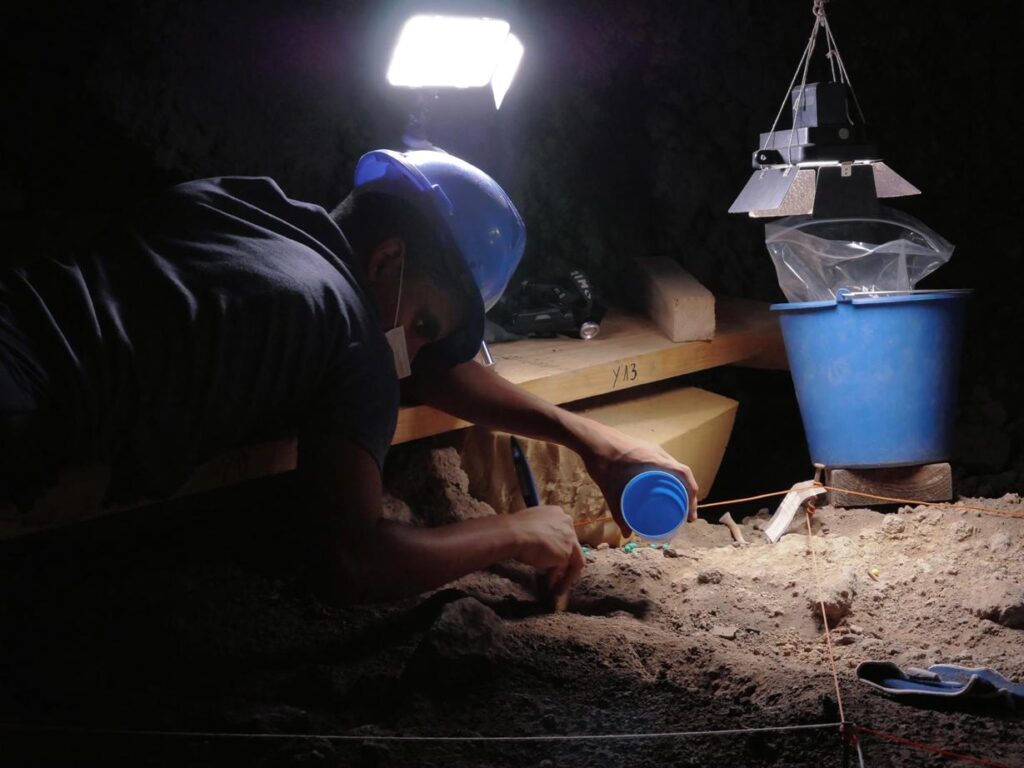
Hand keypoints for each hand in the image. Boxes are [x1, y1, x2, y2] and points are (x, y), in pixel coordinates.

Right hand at [510, 505, 584, 596]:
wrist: (514, 534)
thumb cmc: (515, 529)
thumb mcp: (530, 526)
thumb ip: (539, 533)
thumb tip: (539, 547)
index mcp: (557, 512)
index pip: (563, 532)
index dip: (558, 547)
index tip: (552, 559)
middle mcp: (567, 522)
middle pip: (571, 545)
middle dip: (563, 562)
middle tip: (555, 576)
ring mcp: (569, 538)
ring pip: (574, 558)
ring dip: (565, 575)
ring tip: (555, 587)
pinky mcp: (568, 552)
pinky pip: (570, 569)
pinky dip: (564, 580)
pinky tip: (553, 587)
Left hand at [578, 420, 698, 536]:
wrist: (591, 438)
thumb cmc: (601, 461)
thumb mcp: (610, 489)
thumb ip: (618, 512)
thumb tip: (627, 534)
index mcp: (654, 459)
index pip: (683, 474)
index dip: (692, 495)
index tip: (690, 515)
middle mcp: (658, 453)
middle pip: (682, 473)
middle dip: (688, 494)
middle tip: (686, 515)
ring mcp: (652, 450)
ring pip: (674, 468)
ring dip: (680, 485)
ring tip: (679, 504)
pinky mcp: (645, 450)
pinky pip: (665, 464)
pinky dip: (670, 478)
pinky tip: (665, 488)